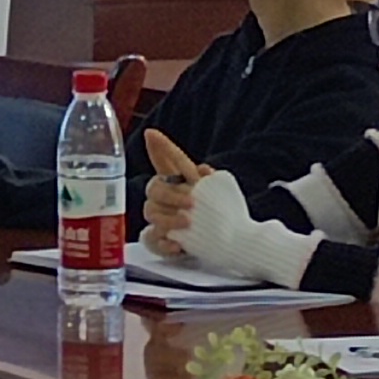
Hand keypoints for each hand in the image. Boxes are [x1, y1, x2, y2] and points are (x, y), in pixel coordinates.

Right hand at [140, 128, 207, 248]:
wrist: (227, 244)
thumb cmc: (219, 216)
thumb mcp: (218, 194)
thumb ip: (209, 181)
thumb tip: (202, 170)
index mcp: (177, 183)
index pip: (165, 161)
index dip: (159, 147)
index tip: (151, 133)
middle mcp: (165, 199)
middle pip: (154, 188)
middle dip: (171, 194)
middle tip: (192, 202)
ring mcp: (160, 221)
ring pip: (151, 214)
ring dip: (168, 218)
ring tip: (188, 224)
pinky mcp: (161, 242)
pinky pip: (152, 241)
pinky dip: (163, 244)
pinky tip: (176, 245)